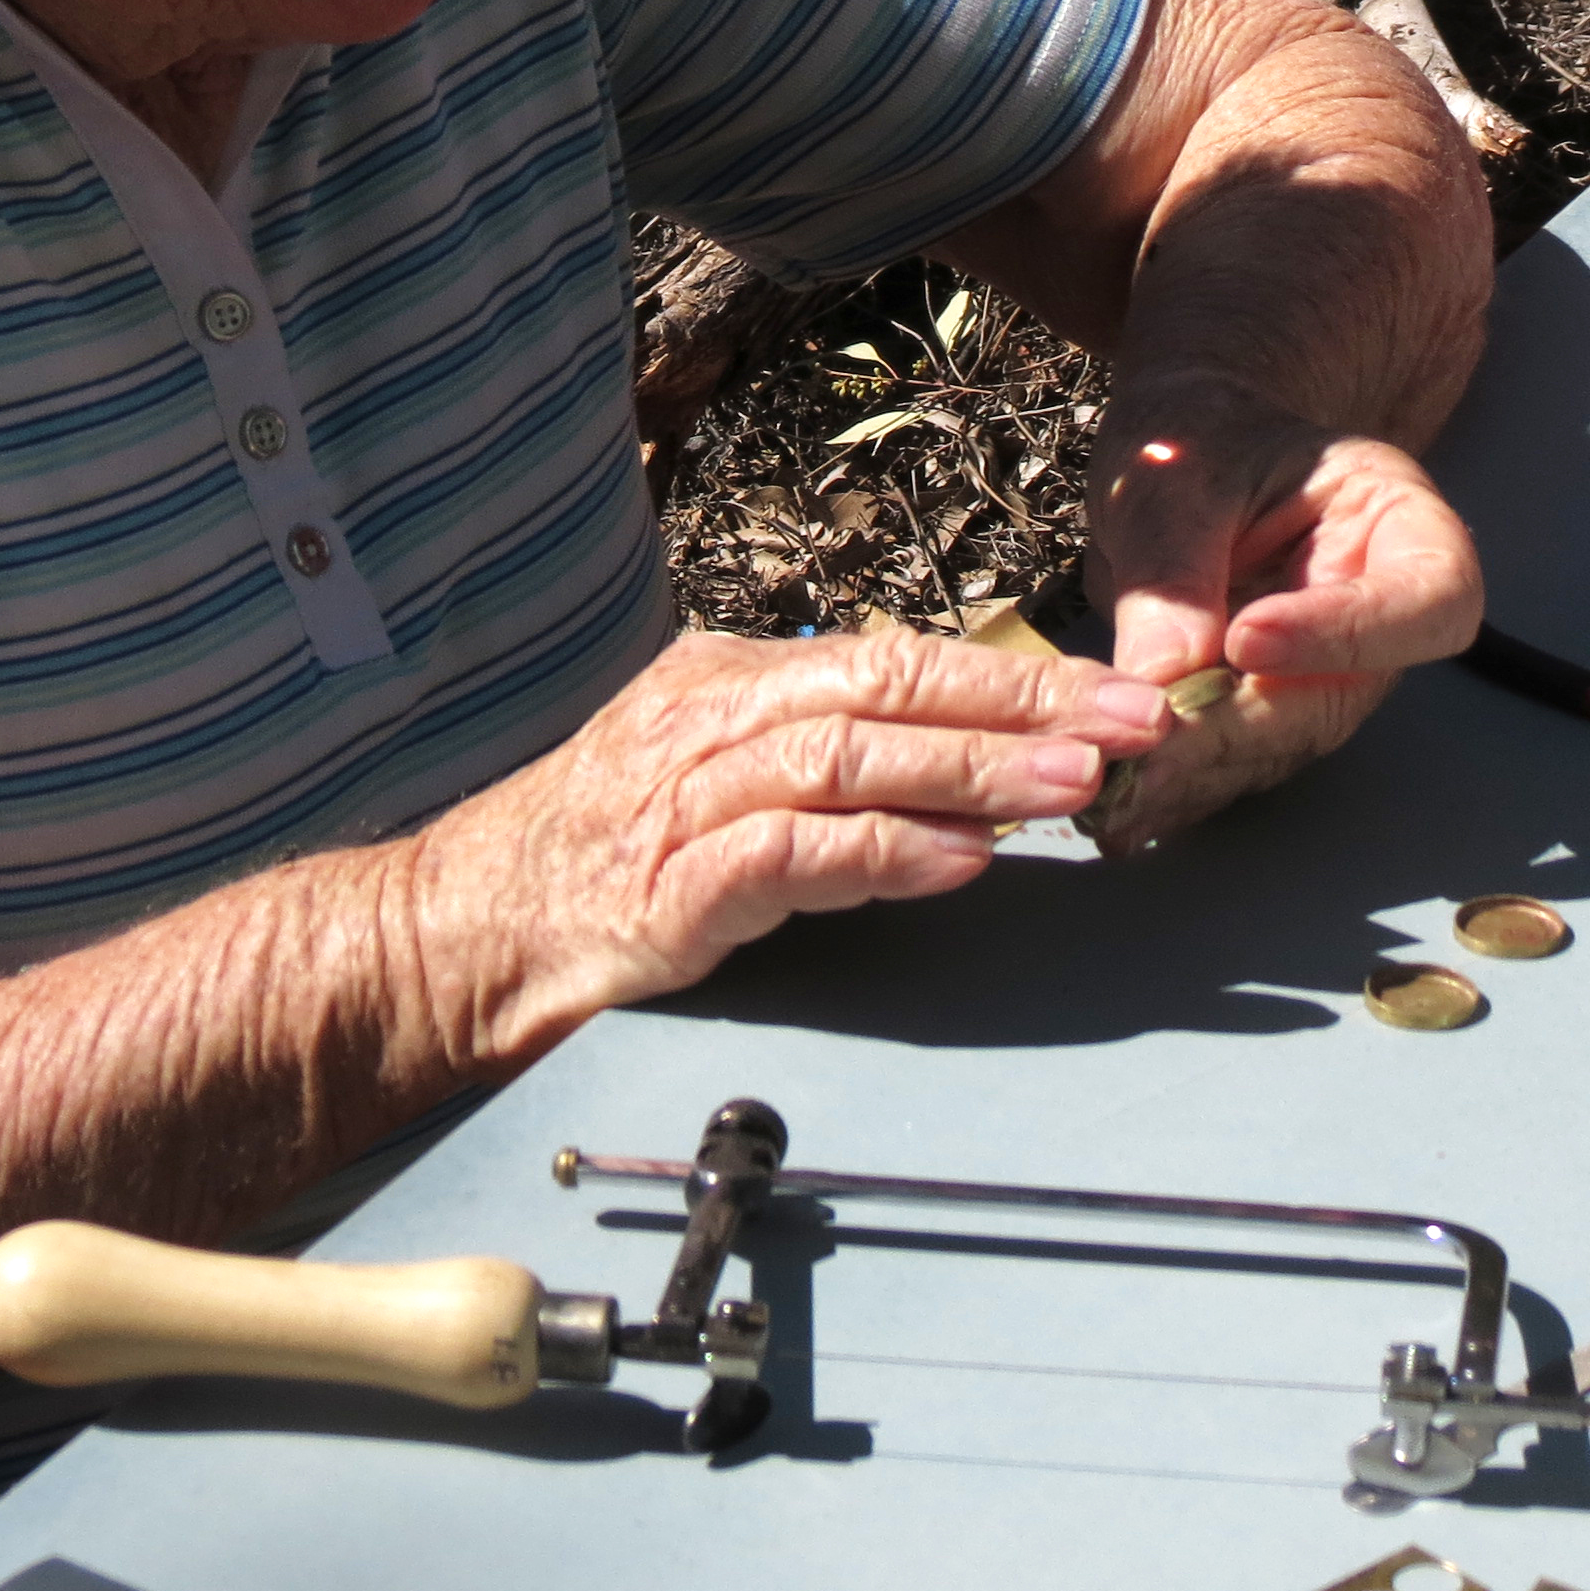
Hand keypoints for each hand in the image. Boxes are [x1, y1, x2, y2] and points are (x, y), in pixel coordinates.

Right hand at [406, 629, 1176, 1063]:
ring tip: (1075, 783)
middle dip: (1023, 700)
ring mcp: (683, 799)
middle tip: (1136, 720)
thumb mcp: (708, 777)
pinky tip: (958, 860)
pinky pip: (789, 856)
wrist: (453, 935)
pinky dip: (882, 852)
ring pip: (847, 757)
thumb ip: (825, 767)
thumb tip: (972, 778)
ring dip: (972, 768)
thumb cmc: (593, 862)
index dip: (1013, 674)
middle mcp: (710, 718)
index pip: (893, 655)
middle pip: (886, 684)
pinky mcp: (666, 890)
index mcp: (728, 678)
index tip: (1115, 693)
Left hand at [1077, 367, 1483, 851]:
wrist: (1182, 453)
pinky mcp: (1265, 713)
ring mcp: (1326, 674)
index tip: (1248, 638)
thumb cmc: (1202, 435)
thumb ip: (1177, 559)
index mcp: (1401, 527)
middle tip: (1153, 752)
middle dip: (1242, 728)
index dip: (1348, 633)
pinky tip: (1119, 810)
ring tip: (1122, 794)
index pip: (1429, 599)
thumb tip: (1165, 673)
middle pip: (1340, 695)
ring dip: (1202, 776)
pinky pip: (1234, 761)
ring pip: (1281, 744)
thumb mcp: (1181, 469)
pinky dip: (1177, 788)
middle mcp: (1379, 618)